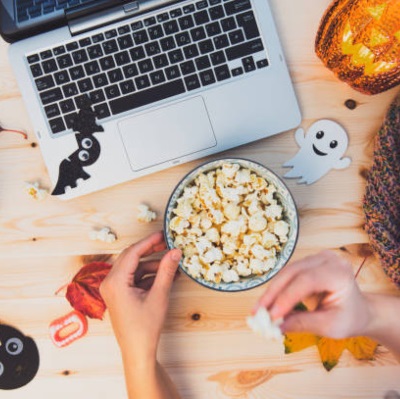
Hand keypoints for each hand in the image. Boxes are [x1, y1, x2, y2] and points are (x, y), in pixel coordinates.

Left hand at [100, 231, 181, 366]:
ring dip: (152, 265)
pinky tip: (164, 276)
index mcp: (115, 282)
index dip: (149, 242)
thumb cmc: (145, 327)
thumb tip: (175, 252)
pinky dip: (148, 276)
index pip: (132, 253)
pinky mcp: (119, 294)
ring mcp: (113, 289)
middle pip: (131, 258)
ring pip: (134, 268)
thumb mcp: (159, 296)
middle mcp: (110, 282)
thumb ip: (166, 271)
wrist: (137, 351)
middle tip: (167, 244)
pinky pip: (134, 278)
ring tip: (171, 264)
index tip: (163, 235)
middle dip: (150, 251)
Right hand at [254, 251, 370, 338]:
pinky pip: (286, 275)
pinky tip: (267, 304)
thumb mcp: (329, 326)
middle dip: (273, 294)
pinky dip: (276, 290)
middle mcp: (327, 259)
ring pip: (286, 273)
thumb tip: (274, 327)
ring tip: (258, 311)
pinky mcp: (306, 262)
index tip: (271, 316)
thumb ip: (302, 324)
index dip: (286, 297)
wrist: (359, 309)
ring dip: (271, 292)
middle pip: (292, 273)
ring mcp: (316, 258)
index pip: (307, 281)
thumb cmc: (348, 318)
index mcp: (339, 273)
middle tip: (257, 313)